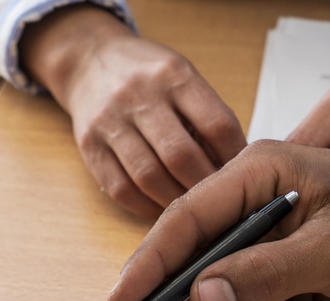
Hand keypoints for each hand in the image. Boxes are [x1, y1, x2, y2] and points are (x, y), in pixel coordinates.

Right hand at [20, 5, 244, 217]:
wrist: (89, 62)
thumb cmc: (147, 75)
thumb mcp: (181, 76)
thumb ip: (205, 115)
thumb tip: (232, 167)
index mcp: (174, 75)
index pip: (216, 124)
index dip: (234, 157)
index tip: (241, 173)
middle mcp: (139, 95)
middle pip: (181, 156)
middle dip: (204, 186)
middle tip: (216, 199)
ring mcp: (110, 122)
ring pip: (149, 177)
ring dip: (174, 201)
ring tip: (189, 207)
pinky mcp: (89, 146)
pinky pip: (121, 188)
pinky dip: (145, 206)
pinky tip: (160, 208)